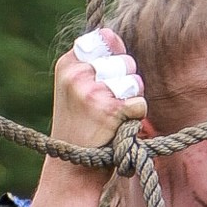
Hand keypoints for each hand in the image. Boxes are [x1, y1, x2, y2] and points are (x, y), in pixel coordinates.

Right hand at [49, 28, 145, 162]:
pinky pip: (139, 103)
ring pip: (134, 81)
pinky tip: (119, 127)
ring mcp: (92, 91)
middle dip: (126, 81)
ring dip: (132, 99)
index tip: (106, 77)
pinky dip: (136, 117)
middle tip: (108, 104)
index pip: (105, 38)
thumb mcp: (74, 88)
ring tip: (112, 117)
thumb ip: (94, 62)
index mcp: (68, 64)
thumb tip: (115, 36)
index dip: (115, 56)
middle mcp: (77, 73)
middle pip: (125, 60)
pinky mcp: (109, 110)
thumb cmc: (79, 128)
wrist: (70, 170)